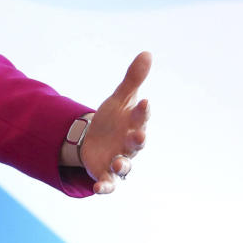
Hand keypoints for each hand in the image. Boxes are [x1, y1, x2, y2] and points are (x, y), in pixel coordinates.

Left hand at [81, 51, 150, 194]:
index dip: (143, 111)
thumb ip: (132, 79)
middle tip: (137, 135)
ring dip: (122, 166)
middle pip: (136, 143)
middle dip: (138, 140)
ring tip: (117, 163)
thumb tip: (147, 53)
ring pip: (124, 166)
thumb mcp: (120, 99)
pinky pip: (107, 183)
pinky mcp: (105, 174)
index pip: (141, 117)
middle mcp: (129, 145)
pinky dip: (104, 187)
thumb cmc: (114, 120)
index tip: (144, 101)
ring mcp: (119, 161)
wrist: (95, 140)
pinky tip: (96, 189)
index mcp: (134, 125)